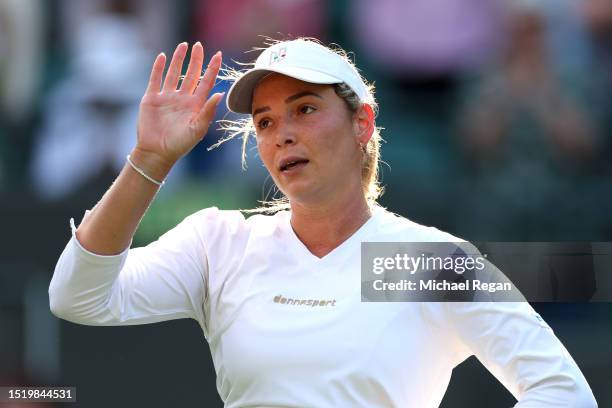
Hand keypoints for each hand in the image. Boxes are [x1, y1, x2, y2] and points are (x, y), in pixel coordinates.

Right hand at [134, 42, 223, 172]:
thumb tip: (220, 94)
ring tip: (184, 46)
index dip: (212, 69)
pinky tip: (162, 56)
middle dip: (196, 60)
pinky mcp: (152, 99)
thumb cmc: (180, 144)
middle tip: (199, 46)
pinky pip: (156, 79)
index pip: (206, 82)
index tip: (219, 54)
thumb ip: (208, 111)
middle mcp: (182, 99)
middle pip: (191, 74)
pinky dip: (158, 67)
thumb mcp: (197, 128)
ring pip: (173, 73)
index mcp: (196, 105)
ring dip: (178, 59)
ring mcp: (167, 97)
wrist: (157, 152)